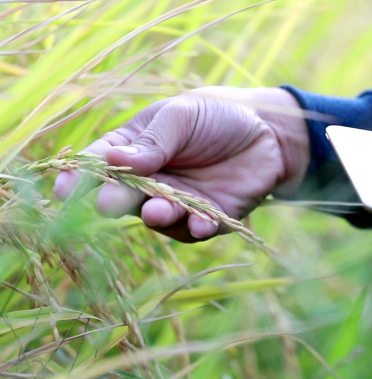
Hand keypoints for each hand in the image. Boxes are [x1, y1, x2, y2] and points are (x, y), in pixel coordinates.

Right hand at [54, 87, 309, 241]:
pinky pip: (195, 229)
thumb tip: (114, 160)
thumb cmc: (217, 116)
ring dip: (157, 215)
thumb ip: (153, 141)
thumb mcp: (183, 116)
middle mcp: (150, 180)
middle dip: (113, 201)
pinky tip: (200, 223)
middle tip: (106, 204)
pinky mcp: (207, 217)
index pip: (100, 163)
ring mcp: (177, 201)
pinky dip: (196, 227)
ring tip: (159, 209)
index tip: (64, 188)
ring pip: (157, 216)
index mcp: (134, 148)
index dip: (79, 176)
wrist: (268, 132)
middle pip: (123, 195)